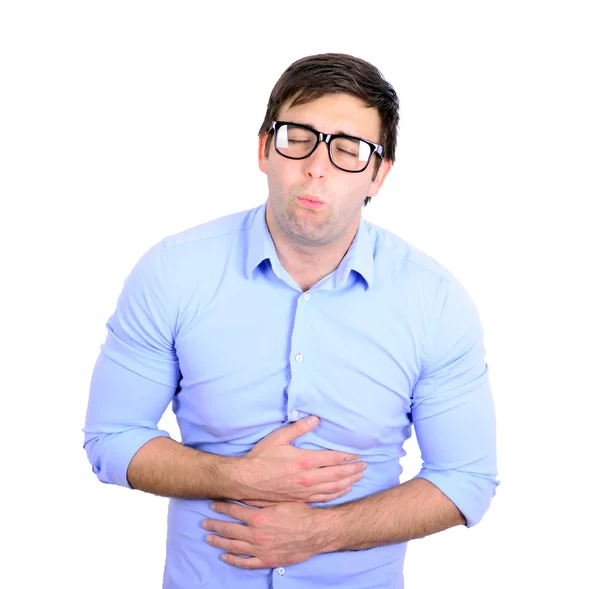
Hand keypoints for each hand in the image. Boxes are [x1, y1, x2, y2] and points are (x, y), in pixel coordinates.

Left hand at [203, 501, 325, 568]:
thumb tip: (243, 494)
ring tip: (209, 538)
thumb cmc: (300, 513)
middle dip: (215, 525)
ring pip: (234, 546)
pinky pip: (246, 562)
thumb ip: (260, 499)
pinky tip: (225, 556)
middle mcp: (256, 534)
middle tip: (204, 522)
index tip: (212, 505)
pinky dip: (233, 560)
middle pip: (229, 529)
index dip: (221, 507)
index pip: (234, 511)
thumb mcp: (280, 500)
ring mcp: (260, 549)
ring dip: (219, 542)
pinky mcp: (267, 560)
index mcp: (259, 517)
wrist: (316, 532)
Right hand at [233, 415, 366, 502]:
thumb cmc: (261, 457)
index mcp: (305, 460)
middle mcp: (308, 477)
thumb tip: (315, 418)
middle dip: (354, 470)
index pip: (334, 459)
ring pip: (333, 488)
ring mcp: (305, 490)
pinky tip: (343, 490)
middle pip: (338, 474)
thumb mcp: (279, 437)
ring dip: (349, 482)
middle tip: (365, 466)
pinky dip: (337, 494)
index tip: (358, 455)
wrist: (247, 480)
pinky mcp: (300, 499)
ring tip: (359, 477)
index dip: (349, 457)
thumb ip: (298, 427)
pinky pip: (324, 498)